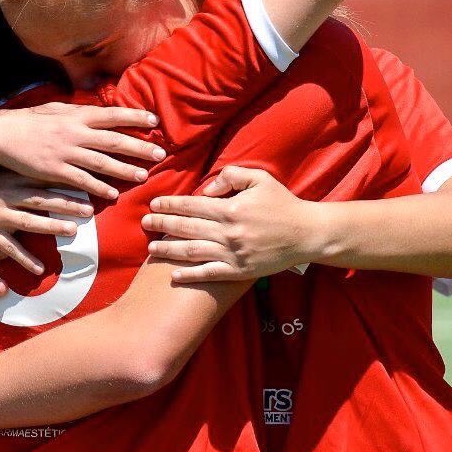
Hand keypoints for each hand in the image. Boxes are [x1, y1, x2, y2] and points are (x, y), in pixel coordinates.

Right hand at [0, 103, 163, 199]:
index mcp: (76, 115)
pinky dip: (99, 187)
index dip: (135, 117)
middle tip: (160, 153)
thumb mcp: (55, 108)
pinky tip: (112, 193)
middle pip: (114, 140)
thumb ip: (77, 110)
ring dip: (124, 169)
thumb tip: (96, 108)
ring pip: (102, 162)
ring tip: (143, 176)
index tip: (154, 121)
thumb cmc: (28, 121)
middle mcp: (75, 132)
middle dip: (139, 147)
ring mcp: (66, 152)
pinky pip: (82, 181)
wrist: (1, 135)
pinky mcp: (55, 170)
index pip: (112, 114)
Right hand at [0, 170, 94, 272]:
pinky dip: (24, 258)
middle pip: (41, 199)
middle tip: (90, 209)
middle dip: (66, 203)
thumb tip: (51, 164)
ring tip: (72, 231)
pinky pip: (8, 248)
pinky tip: (39, 269)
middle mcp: (5, 195)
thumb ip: (22, 171)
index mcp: (10, 179)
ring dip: (50, 226)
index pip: (43, 178)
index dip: (67, 181)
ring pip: (27, 221)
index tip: (88, 183)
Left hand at [141, 166, 322, 282]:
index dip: (169, 204)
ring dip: (168, 250)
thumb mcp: (259, 178)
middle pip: (186, 228)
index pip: (191, 205)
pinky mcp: (239, 271)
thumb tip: (206, 188)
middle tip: (144, 222)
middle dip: (162, 224)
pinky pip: (209, 274)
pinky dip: (190, 275)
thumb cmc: (282, 203)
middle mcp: (227, 232)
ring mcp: (232, 254)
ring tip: (151, 248)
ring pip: (192, 252)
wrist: (307, 234)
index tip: (154, 203)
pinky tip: (174, 274)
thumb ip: (231, 177)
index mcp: (230, 209)